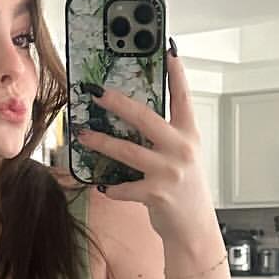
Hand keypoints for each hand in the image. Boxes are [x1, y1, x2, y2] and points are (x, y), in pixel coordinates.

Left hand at [77, 51, 220, 255]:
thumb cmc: (185, 190)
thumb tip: (133, 118)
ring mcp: (169, 172)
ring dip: (101, 142)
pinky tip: (103, 186)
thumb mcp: (182, 157)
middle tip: (97, 93)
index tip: (167, 50)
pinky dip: (110, 187)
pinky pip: (123, 186)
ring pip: (126, 151)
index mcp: (189, 135)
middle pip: (145, 118)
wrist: (194, 228)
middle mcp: (181, 150)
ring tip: (83, 134)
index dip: (176, 73)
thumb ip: (164, 137)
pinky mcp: (156, 194)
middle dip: (117, 103)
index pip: (183, 97)